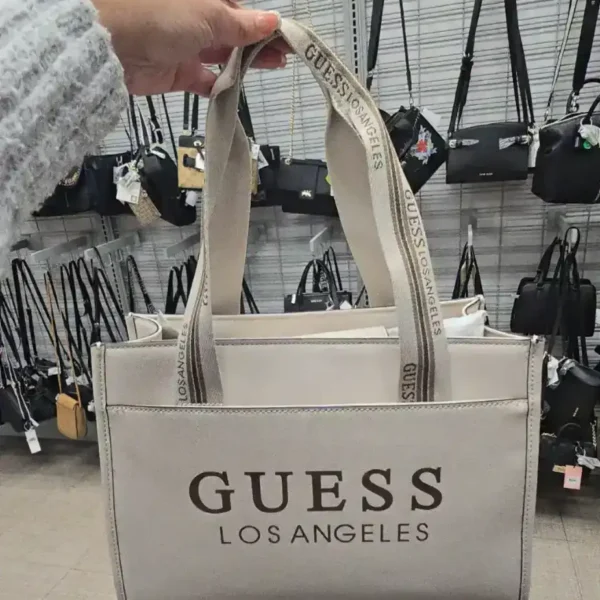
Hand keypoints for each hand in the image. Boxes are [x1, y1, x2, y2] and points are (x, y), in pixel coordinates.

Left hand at [93, 0, 286, 95]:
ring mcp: (186, 44)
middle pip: (234, 31)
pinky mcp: (177, 72)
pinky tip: (238, 88)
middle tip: (284, 55)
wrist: (109, 45)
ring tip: (273, 68)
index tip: (283, 35)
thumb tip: (272, 20)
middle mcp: (194, 17)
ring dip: (246, 63)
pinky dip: (220, 86)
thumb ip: (241, 25)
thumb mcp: (208, 15)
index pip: (238, 8)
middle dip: (258, 43)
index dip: (261, 22)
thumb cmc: (157, 14)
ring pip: (223, 55)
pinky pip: (205, 80)